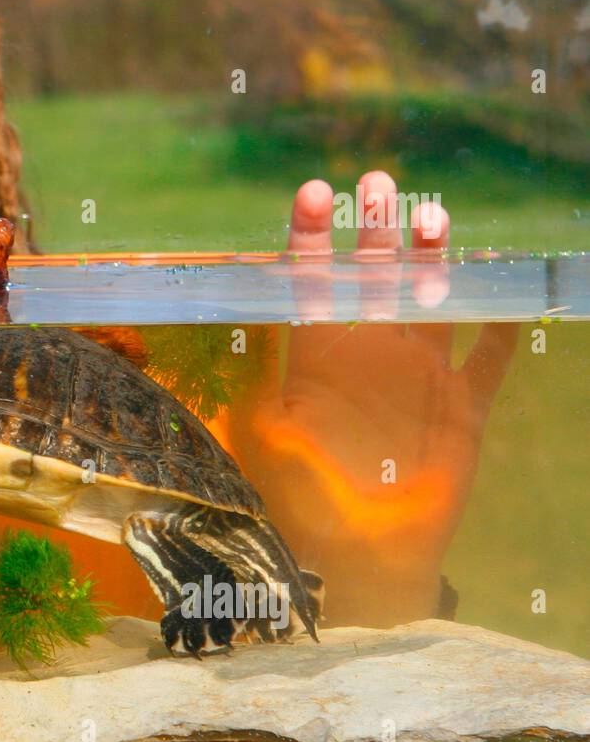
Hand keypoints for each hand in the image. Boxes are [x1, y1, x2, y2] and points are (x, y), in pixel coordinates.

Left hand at [225, 171, 517, 627]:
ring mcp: (417, 379)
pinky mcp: (462, 409)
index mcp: (316, 358)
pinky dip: (501, 329)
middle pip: (375, 280)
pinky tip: (509, 290)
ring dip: (434, 263)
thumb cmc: (297, 498)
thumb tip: (231, 308)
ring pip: (432, 304)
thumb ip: (256, 371)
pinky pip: (488, 362)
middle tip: (378, 184)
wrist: (352, 557)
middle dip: (375, 233)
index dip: (311, 240)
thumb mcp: (264, 429)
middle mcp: (368, 358)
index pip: (312, 284)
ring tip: (433, 217)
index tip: (313, 195)